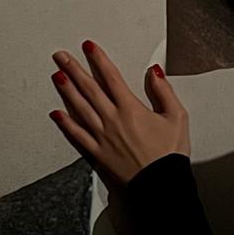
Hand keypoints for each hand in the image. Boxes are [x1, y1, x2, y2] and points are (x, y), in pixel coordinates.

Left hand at [48, 41, 190, 191]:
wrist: (160, 187)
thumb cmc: (168, 156)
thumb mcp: (177, 117)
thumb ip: (164, 91)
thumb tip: (154, 72)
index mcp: (131, 109)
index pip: (111, 77)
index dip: (98, 59)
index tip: (89, 47)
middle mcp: (112, 120)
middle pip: (89, 89)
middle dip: (74, 69)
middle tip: (61, 56)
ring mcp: (101, 137)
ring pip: (79, 108)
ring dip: (66, 90)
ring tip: (57, 76)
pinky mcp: (96, 154)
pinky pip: (76, 135)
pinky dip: (64, 124)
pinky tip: (56, 114)